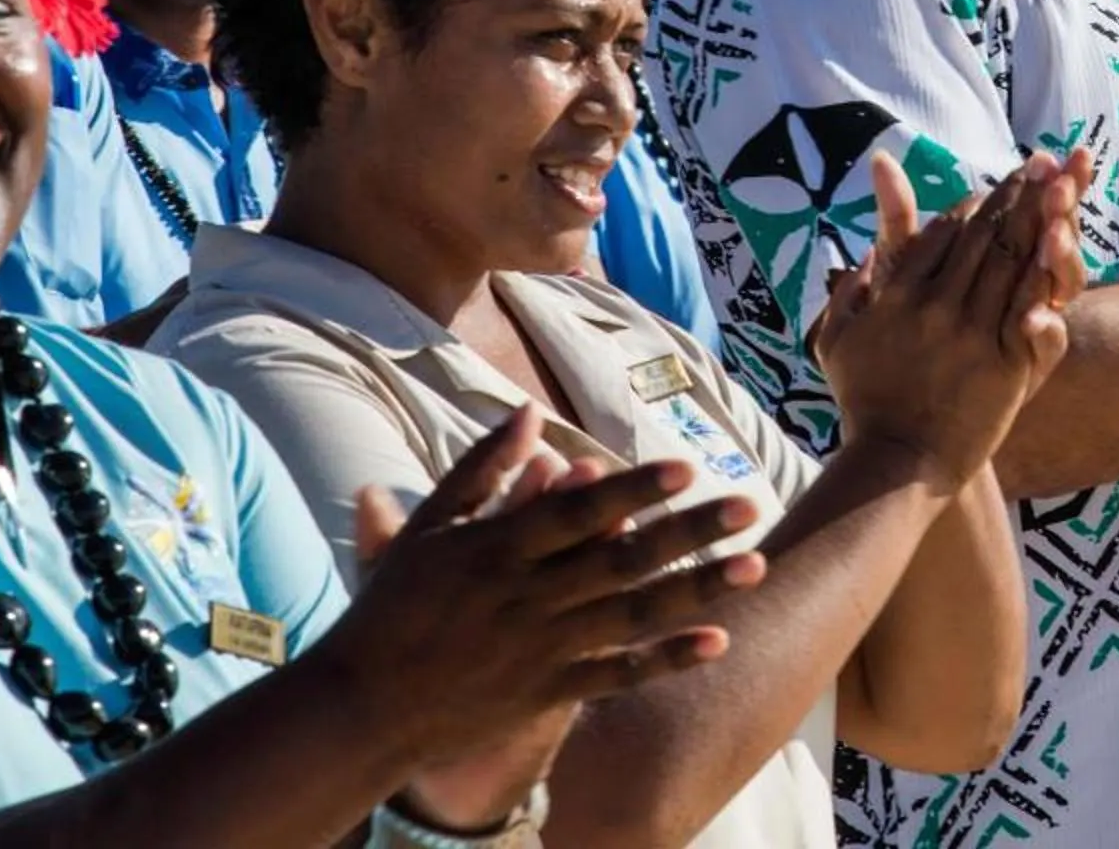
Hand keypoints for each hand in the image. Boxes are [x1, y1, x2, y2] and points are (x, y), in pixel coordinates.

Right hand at [326, 408, 766, 823]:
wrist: (361, 707)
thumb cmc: (392, 606)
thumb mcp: (427, 527)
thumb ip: (482, 468)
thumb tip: (528, 410)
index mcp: (497, 550)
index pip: (578, 512)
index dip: (633, 489)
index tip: (686, 466)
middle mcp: (528, 598)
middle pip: (622, 559)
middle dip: (689, 533)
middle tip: (750, 506)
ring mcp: (542, 648)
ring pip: (632, 615)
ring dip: (698, 590)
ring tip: (757, 566)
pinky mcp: (547, 692)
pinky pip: (617, 675)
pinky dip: (666, 659)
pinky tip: (718, 640)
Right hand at [814, 148, 1082, 488]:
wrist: (898, 463)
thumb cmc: (865, 402)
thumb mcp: (837, 340)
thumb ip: (849, 290)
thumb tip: (866, 253)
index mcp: (896, 295)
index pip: (941, 232)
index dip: (971, 205)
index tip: (991, 190)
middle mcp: (934, 306)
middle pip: (981, 236)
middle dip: (1012, 195)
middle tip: (1037, 165)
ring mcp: (970, 334)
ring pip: (1009, 261)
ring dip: (1035, 218)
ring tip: (1056, 188)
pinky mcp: (1003, 363)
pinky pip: (1029, 306)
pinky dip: (1046, 271)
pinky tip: (1063, 245)